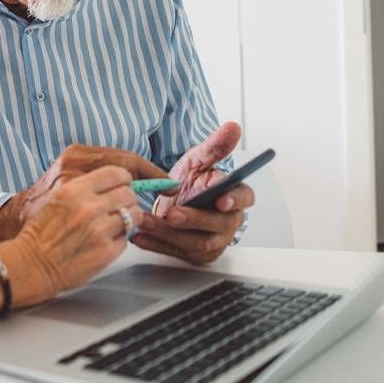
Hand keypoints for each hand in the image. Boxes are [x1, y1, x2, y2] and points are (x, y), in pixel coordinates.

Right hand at [7, 165, 141, 303]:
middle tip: (121, 205)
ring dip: (128, 218)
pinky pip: (126, 238)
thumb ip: (84, 189)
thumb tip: (112, 184)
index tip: (123, 183)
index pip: (115, 173)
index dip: (123, 178)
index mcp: (74, 190)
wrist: (31, 264)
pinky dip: (119, 238)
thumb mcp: (57, 198)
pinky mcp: (106, 252)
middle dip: (128, 199)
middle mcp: (89, 208)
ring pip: (134, 216)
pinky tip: (105, 240)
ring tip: (115, 223)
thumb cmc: (40, 233)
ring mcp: (100, 231)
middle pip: (129, 194)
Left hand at [131, 122, 254, 263]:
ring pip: (194, 242)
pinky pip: (175, 252)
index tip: (221, 200)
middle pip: (218, 225)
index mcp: (235, 196)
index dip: (235, 200)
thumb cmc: (191, 182)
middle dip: (194, 220)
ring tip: (145, 222)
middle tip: (172, 214)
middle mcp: (228, 222)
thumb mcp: (198, 160)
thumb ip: (214, 147)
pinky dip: (156, 245)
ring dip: (168, 233)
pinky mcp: (195, 255)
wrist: (173, 202)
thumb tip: (232, 127)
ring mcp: (214, 241)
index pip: (244, 198)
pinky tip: (139, 236)